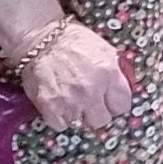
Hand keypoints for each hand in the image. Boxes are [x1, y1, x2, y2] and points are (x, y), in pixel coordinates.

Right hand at [20, 18, 134, 131]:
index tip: (109, 102)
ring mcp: (70, 100)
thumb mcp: (104, 49)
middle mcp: (91, 90)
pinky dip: (59, 117)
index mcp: (109, 73)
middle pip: (102, 121)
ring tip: (70, 98)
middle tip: (89, 103)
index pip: (122, 106)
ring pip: (80, 124)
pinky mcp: (49, 106)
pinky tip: (58, 102)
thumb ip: (116, 72)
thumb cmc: (72, 41)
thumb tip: (123, 89)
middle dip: (97, 113)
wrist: (40, 38)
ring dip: (76, 114)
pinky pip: (60, 125)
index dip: (115, 104)